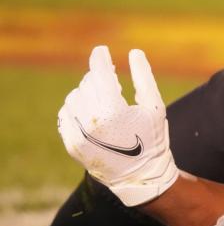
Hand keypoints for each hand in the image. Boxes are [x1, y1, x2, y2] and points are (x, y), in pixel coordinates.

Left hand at [58, 46, 178, 206]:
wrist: (141, 175)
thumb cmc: (152, 139)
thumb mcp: (155, 107)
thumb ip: (144, 77)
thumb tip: (134, 52)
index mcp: (113, 110)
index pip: (99, 73)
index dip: (100, 58)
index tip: (101, 50)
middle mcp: (91, 121)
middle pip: (88, 83)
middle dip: (100, 80)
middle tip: (114, 86)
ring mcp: (78, 133)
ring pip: (75, 96)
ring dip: (88, 94)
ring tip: (104, 102)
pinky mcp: (71, 142)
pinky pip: (67, 113)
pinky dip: (77, 108)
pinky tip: (92, 114)